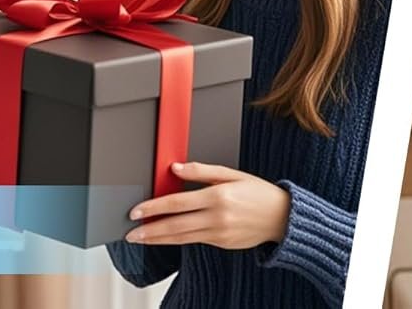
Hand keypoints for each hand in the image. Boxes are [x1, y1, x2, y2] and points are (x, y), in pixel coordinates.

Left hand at [125, 162, 289, 248]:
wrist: (281, 217)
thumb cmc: (257, 191)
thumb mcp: (233, 173)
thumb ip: (203, 171)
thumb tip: (176, 167)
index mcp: (218, 195)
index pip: (178, 202)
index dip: (155, 206)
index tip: (136, 210)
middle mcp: (216, 216)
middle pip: (175, 225)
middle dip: (149, 229)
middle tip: (130, 231)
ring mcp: (218, 233)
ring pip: (180, 238)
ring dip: (157, 239)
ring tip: (140, 238)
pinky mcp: (220, 244)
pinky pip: (193, 241)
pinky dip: (175, 241)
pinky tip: (164, 239)